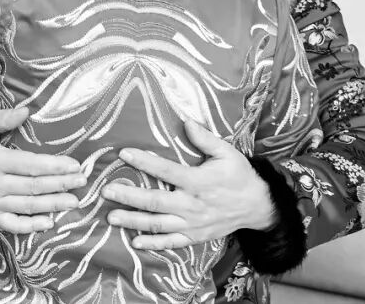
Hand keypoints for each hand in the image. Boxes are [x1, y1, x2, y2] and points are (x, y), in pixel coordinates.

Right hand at [0, 106, 86, 233]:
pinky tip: (48, 222)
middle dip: (61, 185)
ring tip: (73, 202)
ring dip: (53, 205)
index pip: (32, 165)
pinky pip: (11, 224)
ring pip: (27, 207)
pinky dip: (30, 226)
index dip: (56, 167)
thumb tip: (27, 111)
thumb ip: (4, 117)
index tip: (75, 166)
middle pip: (34, 187)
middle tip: (82, 182)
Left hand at [102, 119, 276, 249]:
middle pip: (155, 201)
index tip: (123, 154)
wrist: (258, 207)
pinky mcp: (195, 236)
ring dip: (133, 221)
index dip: (144, 162)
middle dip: (129, 197)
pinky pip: (171, 242)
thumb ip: (205, 139)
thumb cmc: (239, 176)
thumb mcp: (227, 153)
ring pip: (158, 224)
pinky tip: (135, 241)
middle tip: (106, 192)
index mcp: (198, 181)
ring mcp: (192, 223)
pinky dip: (153, 243)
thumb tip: (186, 121)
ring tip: (111, 217)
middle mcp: (192, 204)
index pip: (166, 170)